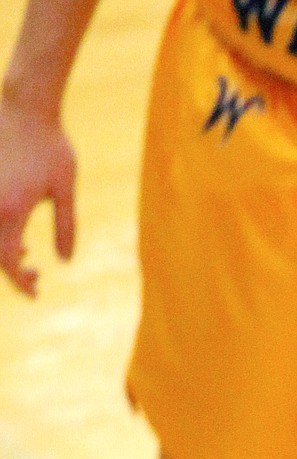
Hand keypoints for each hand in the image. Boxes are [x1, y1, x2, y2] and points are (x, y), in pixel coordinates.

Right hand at [0, 96, 75, 294]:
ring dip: (4, 250)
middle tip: (36, 276)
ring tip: (26, 252)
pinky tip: (16, 231)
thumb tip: (64, 261)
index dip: (21, 282)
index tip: (36, 292)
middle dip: (13, 271)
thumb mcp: (65, 190)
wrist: (27, 105)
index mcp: (11, 210)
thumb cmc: (52, 146)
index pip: (8, 262)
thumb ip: (66, 228)